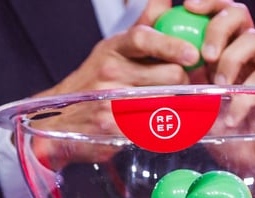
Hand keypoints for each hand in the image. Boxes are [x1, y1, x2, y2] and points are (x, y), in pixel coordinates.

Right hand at [27, 0, 204, 168]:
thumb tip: (166, 0)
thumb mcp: (114, 50)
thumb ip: (145, 25)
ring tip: (172, 105)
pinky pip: (154, 128)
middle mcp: (110, 73)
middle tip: (181, 86)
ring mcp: (111, 102)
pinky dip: (164, 128)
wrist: (61, 118)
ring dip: (177, 106)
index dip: (172, 45)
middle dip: (183, 81)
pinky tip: (160, 125)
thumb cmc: (96, 81)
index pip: (144, 38)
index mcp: (112, 49)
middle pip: (169, 76)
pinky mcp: (114, 129)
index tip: (192, 54)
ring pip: (167, 102)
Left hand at [181, 0, 254, 194]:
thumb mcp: (199, 114)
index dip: (208, 4)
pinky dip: (245, 98)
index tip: (186, 5)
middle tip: (205, 54)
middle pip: (241, 16)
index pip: (221, 15)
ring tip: (218, 87)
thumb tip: (154, 80)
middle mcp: (252, 58)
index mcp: (229, 56)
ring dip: (231, 61)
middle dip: (218, 26)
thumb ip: (184, 93)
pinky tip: (231, 118)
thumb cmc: (231, 138)